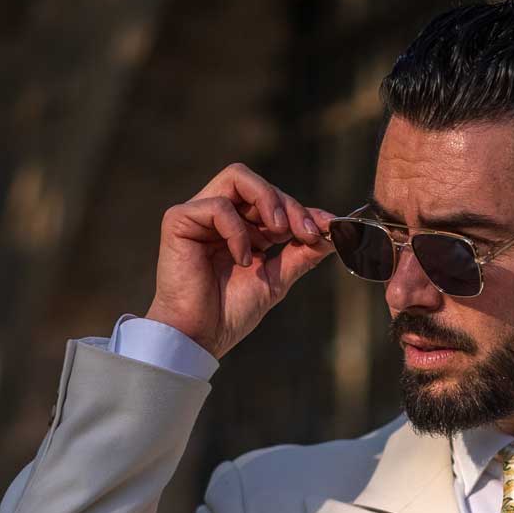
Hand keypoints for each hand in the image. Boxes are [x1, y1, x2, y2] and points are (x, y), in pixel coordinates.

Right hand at [143, 163, 336, 360]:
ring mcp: (199, 214)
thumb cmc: (231, 312)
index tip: (329, 226)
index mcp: (242, 229)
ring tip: (279, 232)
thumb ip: (301, 255)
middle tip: (307, 233)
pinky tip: (242, 259)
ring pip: (237, 177)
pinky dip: (238, 230)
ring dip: (267, 200)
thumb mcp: (276, 280)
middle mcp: (220, 216)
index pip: (274, 202)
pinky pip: (218, 206)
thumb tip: (334, 236)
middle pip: (258, 184)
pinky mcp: (179, 219)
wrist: (201, 335)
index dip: (303, 211)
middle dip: (289, 206)